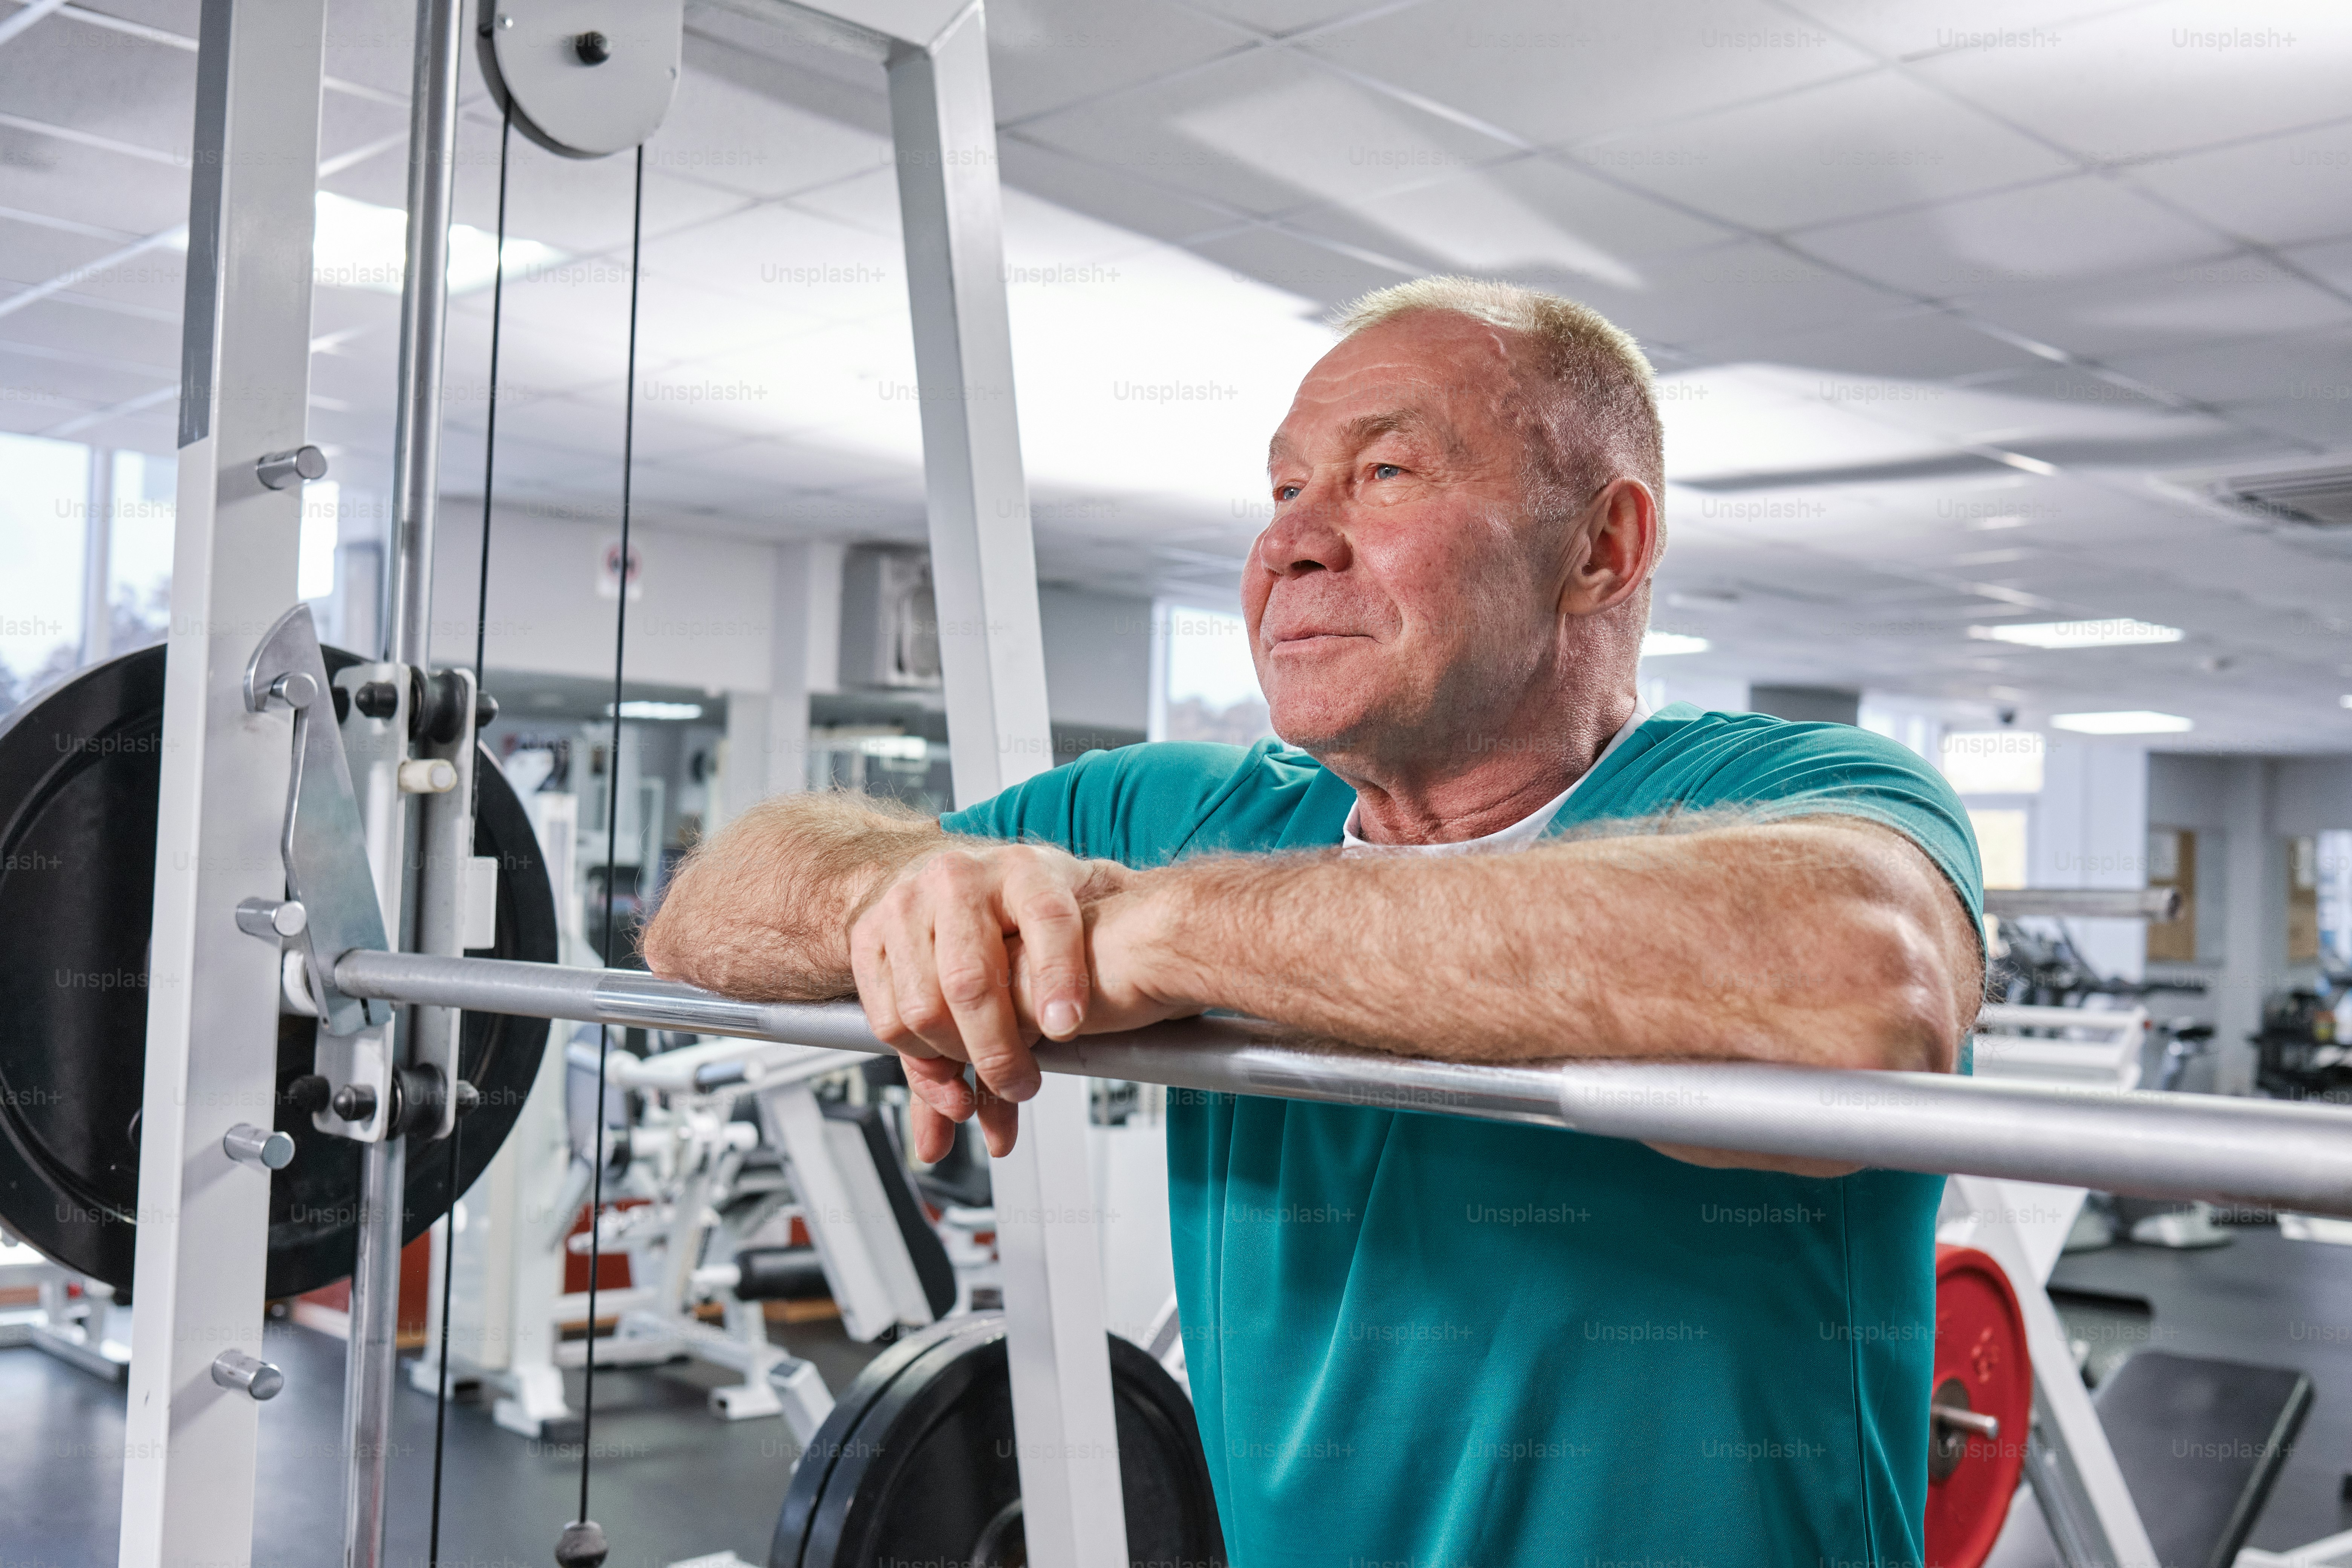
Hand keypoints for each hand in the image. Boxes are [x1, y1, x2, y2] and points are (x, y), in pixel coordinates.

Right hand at [848, 843, 1185, 1158]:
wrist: (927, 872)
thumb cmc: (1011, 903)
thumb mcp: (1067, 906)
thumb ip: (1099, 951)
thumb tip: (1167, 1002)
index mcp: (1023, 869)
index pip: (1046, 919)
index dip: (1058, 975)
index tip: (1068, 1026)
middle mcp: (959, 880)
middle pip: (971, 980)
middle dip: (999, 1051)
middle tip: (1026, 1083)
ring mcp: (905, 907)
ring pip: (925, 1008)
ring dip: (958, 1063)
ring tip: (988, 1085)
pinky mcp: (866, 939)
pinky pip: (887, 1019)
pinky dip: (918, 1065)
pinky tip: (948, 1079)